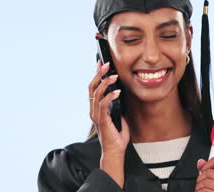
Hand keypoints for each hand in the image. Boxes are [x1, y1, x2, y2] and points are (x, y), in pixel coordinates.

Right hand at [89, 60, 129, 187]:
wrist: (115, 150)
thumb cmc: (117, 134)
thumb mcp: (118, 114)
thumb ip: (117, 103)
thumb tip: (121, 91)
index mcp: (96, 107)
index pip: (93, 87)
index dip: (96, 74)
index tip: (100, 62)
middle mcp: (93, 110)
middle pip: (92, 87)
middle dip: (99, 74)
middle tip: (107, 64)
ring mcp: (96, 115)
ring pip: (97, 94)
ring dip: (106, 83)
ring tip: (115, 76)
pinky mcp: (102, 121)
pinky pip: (103, 105)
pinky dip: (110, 97)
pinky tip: (117, 92)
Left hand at [195, 157, 213, 191]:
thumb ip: (208, 169)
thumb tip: (200, 163)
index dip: (205, 166)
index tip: (203, 170)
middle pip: (209, 172)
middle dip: (200, 178)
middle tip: (201, 182)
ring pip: (206, 182)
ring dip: (199, 186)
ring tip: (202, 189)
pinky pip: (205, 191)